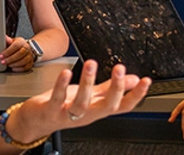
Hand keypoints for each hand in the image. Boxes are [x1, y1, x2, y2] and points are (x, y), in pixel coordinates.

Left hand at [0, 36, 34, 71]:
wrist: (25, 48)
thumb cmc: (17, 45)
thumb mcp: (12, 41)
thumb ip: (7, 40)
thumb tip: (4, 37)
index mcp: (21, 42)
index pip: (16, 46)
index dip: (8, 51)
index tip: (1, 55)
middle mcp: (27, 48)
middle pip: (20, 54)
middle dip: (10, 59)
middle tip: (3, 62)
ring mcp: (30, 56)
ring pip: (24, 61)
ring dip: (14, 64)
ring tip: (7, 65)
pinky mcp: (30, 63)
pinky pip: (26, 67)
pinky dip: (19, 69)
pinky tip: (13, 68)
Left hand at [3, 60, 151, 142]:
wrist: (37, 120)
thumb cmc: (64, 106)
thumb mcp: (91, 97)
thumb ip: (110, 88)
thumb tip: (133, 80)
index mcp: (97, 109)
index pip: (123, 106)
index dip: (136, 95)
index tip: (146, 81)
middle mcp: (86, 113)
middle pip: (107, 106)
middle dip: (116, 89)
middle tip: (121, 69)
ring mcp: (69, 114)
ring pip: (82, 103)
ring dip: (87, 83)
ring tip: (91, 64)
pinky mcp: (51, 110)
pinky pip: (58, 98)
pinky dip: (62, 86)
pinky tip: (67, 73)